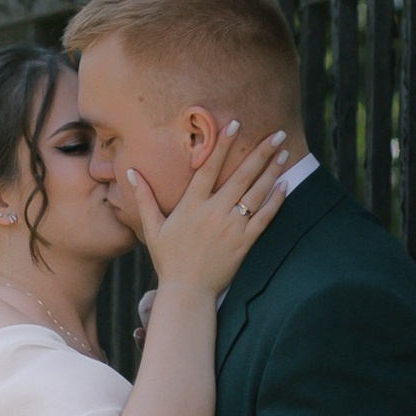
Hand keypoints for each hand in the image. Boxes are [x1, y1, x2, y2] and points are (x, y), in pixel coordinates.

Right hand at [122, 120, 290, 295]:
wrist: (187, 291)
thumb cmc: (169, 259)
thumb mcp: (152, 228)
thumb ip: (144, 198)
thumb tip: (130, 172)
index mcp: (191, 205)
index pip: (208, 167)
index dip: (222, 144)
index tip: (235, 124)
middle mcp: (213, 212)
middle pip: (240, 176)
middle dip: (260, 152)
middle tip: (277, 133)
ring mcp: (231, 228)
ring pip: (255, 194)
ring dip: (271, 171)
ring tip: (283, 152)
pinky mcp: (244, 243)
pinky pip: (263, 218)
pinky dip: (275, 201)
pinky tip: (285, 185)